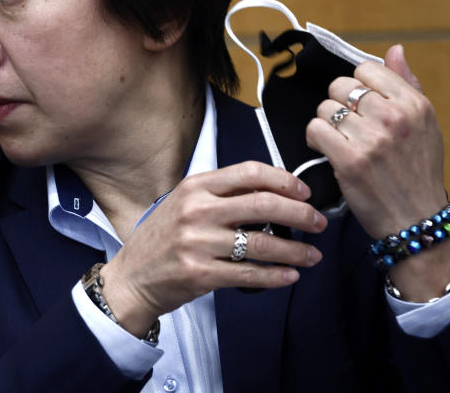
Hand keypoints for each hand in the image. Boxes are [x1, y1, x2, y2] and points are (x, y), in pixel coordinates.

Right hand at [100, 161, 326, 336]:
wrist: (131, 277)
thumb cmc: (161, 239)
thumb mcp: (182, 203)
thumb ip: (219, 195)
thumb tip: (271, 193)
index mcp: (195, 187)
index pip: (250, 173)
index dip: (284, 180)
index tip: (304, 192)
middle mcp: (196, 211)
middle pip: (264, 204)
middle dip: (301, 214)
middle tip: (318, 222)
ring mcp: (198, 243)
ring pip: (263, 243)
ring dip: (296, 250)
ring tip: (312, 255)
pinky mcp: (201, 274)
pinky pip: (250, 274)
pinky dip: (277, 276)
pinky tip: (291, 275)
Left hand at [305, 45, 445, 239]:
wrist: (415, 219)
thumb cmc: (416, 171)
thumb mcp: (425, 124)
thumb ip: (406, 84)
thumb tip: (394, 50)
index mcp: (414, 104)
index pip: (366, 70)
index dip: (357, 86)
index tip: (360, 105)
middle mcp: (394, 117)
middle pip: (341, 87)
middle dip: (337, 104)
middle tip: (346, 125)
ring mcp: (372, 138)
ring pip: (325, 107)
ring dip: (325, 123)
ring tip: (338, 139)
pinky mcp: (349, 159)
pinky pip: (315, 129)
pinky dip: (314, 138)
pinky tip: (325, 149)